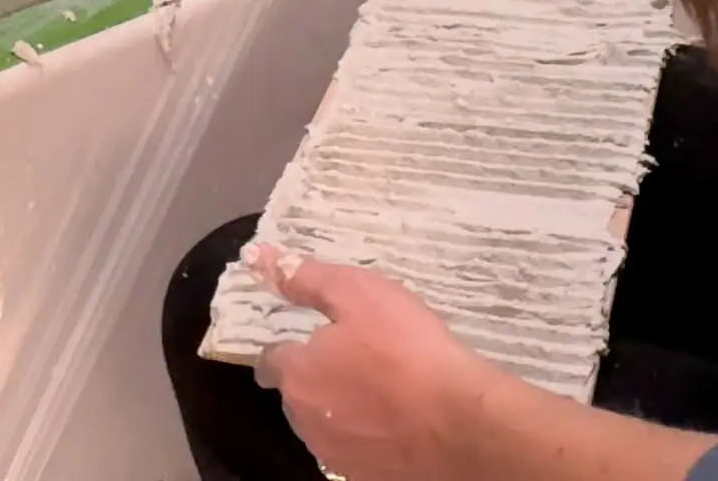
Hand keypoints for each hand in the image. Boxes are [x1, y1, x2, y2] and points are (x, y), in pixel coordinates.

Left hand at [250, 245, 499, 480]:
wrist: (458, 421)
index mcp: (297, 376)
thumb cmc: (404, 347)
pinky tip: (393, 416)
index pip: (269, 360)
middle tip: (353, 354)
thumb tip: (259, 257)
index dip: (288, 345)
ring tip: (376, 384)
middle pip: (295, 393)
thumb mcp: (356, 292)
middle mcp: (305, 422)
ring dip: (337, 404)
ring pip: (322, 423)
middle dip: (313, 375)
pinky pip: (353, 447)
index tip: (311, 336)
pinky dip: (364, 432)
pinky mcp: (365, 475)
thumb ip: (305, 278)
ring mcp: (336, 455)